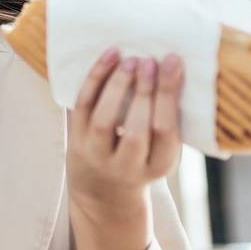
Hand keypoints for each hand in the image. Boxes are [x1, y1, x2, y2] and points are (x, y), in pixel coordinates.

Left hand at [65, 48, 184, 213]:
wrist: (103, 191)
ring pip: (104, 120)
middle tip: (150, 61)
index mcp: (158, 166)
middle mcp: (127, 166)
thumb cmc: (142, 158)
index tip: (173, 62)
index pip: (165, 131)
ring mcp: (98, 156)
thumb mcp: (161, 150)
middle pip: (137, 129)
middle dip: (145, 91)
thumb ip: (168, 119)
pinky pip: (83, 108)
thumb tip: (172, 66)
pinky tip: (110, 57)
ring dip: (118, 86)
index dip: (168, 95)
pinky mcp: (76, 142)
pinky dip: (95, 80)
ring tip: (130, 61)